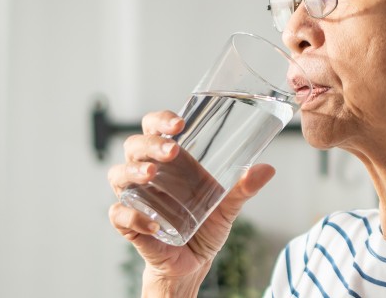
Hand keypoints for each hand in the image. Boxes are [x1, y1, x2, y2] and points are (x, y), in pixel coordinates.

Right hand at [107, 110, 275, 290]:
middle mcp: (146, 175)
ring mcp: (135, 198)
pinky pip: (118, 215)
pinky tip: (153, 224)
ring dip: (133, 171)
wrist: (194, 264)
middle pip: (134, 147)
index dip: (160, 121)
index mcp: (168, 162)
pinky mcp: (130, 225)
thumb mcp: (227, 207)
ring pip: (118, 174)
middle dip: (150, 145)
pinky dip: (132, 217)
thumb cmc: (205, 227)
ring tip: (152, 174)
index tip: (179, 124)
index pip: (153, 129)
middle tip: (171, 151)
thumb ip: (243, 189)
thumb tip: (267, 169)